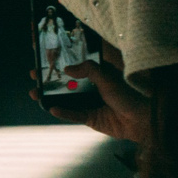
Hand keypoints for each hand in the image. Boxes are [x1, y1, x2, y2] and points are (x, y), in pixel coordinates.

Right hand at [29, 49, 148, 143]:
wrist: (142, 120)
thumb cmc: (130, 95)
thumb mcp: (108, 78)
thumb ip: (89, 70)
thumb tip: (67, 69)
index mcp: (98, 74)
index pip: (76, 64)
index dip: (61, 61)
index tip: (45, 57)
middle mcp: (92, 87)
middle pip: (67, 82)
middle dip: (49, 79)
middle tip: (35, 75)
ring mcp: (90, 103)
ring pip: (66, 98)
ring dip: (51, 96)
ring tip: (35, 93)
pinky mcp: (91, 118)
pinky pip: (73, 114)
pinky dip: (63, 112)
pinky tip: (52, 108)